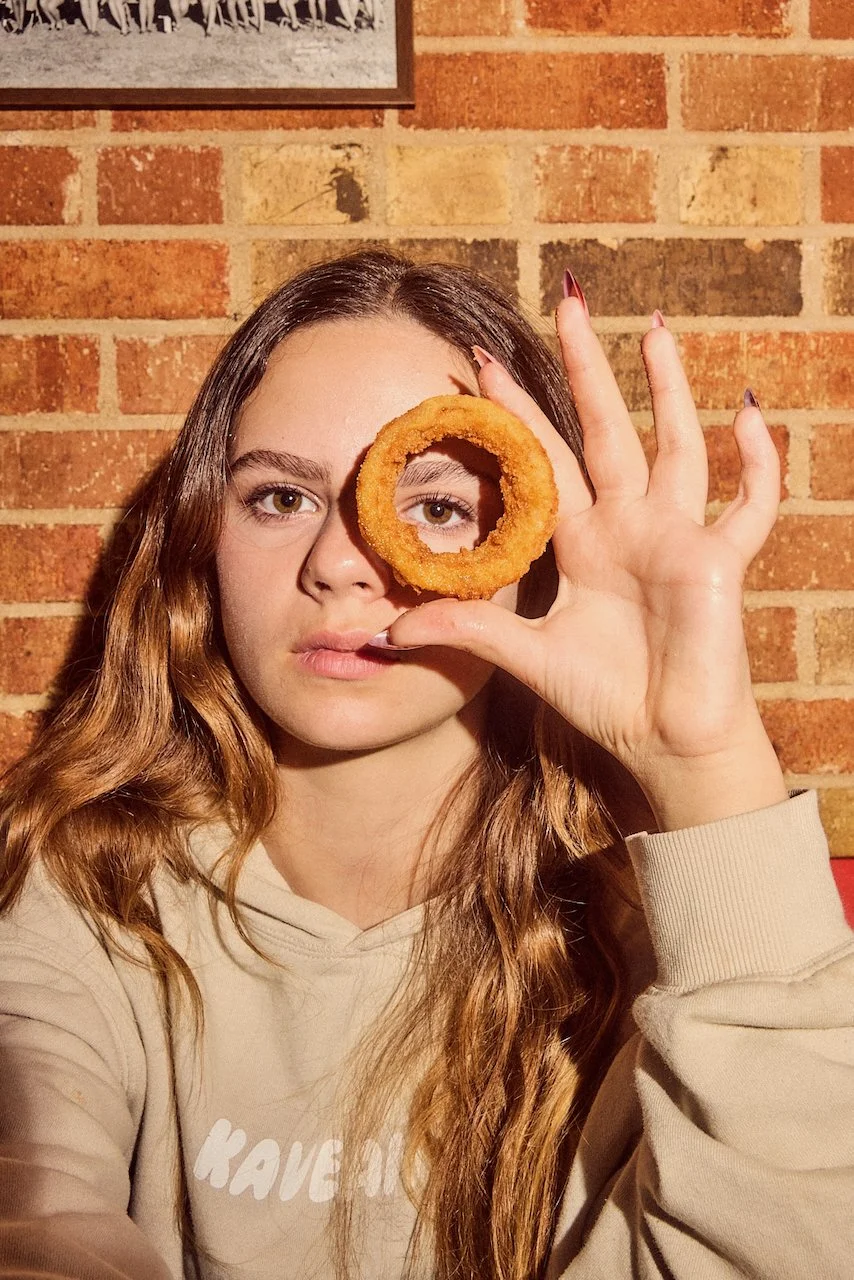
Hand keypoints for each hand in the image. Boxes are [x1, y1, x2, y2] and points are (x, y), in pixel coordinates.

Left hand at [385, 296, 787, 821]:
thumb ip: (467, 632)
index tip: (481, 359)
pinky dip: (756, 464)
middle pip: (604, 428)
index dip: (514, 409)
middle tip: (568, 300)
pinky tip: (749, 415)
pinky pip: (749, 503)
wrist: (663, 741)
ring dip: (666, 389)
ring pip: (676, 445)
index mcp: (581, 541)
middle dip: (586, 366)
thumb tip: (388, 631)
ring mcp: (676, 537)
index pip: (543, 457)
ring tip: (656, 327)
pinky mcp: (718, 560)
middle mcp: (627, 526)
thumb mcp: (526, 657)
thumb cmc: (605, 698)